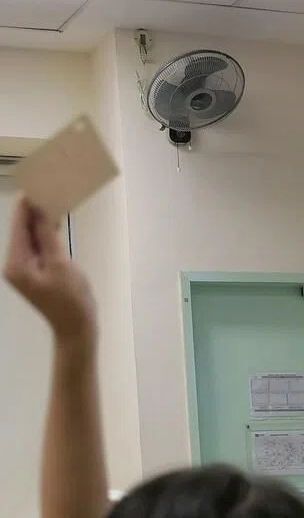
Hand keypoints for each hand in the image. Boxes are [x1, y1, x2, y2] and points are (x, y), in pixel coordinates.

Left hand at [3, 196, 94, 343]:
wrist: (77, 331)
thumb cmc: (72, 300)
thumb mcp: (61, 264)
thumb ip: (47, 235)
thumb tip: (38, 210)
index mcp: (16, 263)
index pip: (18, 226)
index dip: (27, 206)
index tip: (36, 186)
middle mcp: (13, 265)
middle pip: (21, 232)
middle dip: (33, 214)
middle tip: (48, 194)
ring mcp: (22, 271)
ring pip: (29, 240)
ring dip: (40, 226)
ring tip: (53, 207)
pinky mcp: (33, 275)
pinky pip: (36, 250)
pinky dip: (44, 239)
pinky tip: (53, 230)